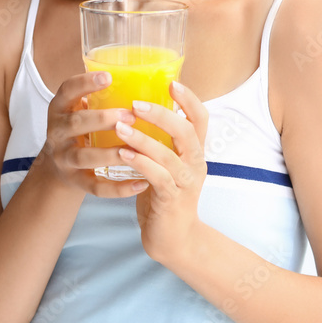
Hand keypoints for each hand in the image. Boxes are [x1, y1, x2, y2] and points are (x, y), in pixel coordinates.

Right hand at [35, 70, 146, 197]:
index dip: (85, 83)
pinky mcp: (75, 182)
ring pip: (84, 157)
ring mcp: (64, 159)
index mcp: (60, 109)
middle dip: (102, 119)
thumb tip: (151, 80)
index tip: (109, 77)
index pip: (67, 90)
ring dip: (110, 154)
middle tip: (130, 115)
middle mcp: (57, 133)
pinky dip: (118, 188)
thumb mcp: (82, 109)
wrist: (59, 166)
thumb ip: (103, 97)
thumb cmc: (81, 129)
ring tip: (135, 150)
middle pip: (76, 124)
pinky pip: (95, 188)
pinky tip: (141, 183)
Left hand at [114, 80, 209, 263]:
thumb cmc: (164, 196)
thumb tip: (135, 109)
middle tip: (135, 104)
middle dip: (161, 115)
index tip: (172, 82)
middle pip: (187, 131)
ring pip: (169, 154)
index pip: (201, 118)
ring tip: (120, 127)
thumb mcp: (166, 163)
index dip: (189, 99)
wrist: (174, 240)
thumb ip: (159, 140)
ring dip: (143, 138)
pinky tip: (122, 153)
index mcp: (194, 151)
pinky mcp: (172, 200)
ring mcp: (186, 183)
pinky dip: (140, 163)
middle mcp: (195, 164)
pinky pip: (157, 177)